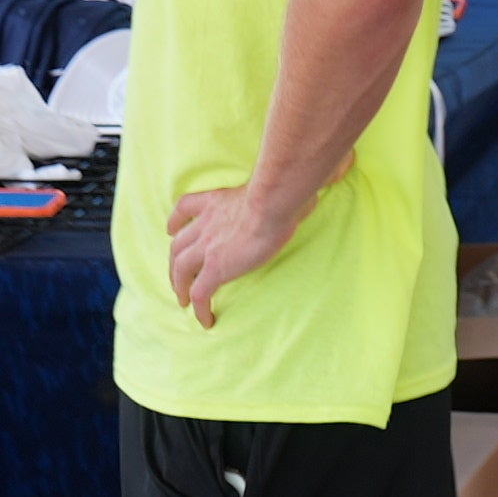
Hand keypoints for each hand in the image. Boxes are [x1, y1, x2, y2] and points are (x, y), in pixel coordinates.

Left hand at [165, 174, 327, 329]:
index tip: (172, 229)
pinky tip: (205, 320)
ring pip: (180, 269)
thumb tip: (325, 175)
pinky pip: (199, 293)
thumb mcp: (273, 185)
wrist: (270, 204)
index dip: (176, 221)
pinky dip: (198, 309)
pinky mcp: (214, 268)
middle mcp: (204, 224)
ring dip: (178, 285)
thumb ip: (284, 184)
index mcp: (214, 202)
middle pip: (177, 244)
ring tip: (183, 301)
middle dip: (174, 261)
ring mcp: (206, 247)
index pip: (184, 208)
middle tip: (176, 276)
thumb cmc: (279, 191)